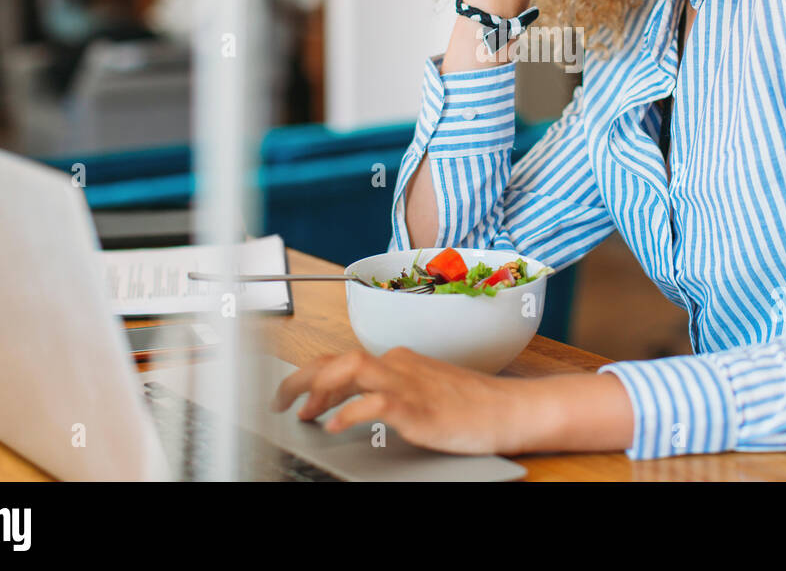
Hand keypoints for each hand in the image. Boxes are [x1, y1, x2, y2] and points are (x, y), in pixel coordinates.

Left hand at [270, 346, 539, 455]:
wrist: (506, 410)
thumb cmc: (469, 405)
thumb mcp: (422, 392)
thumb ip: (388, 393)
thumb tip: (349, 406)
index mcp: (397, 360)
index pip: (342, 360)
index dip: (310, 377)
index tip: (294, 398)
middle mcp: (397, 364)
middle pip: (337, 359)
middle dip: (301, 379)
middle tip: (279, 402)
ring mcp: (407, 382)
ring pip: (350, 368)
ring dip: (319, 387)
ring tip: (302, 411)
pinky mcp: (417, 405)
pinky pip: (375, 401)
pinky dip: (350, 411)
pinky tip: (337, 426)